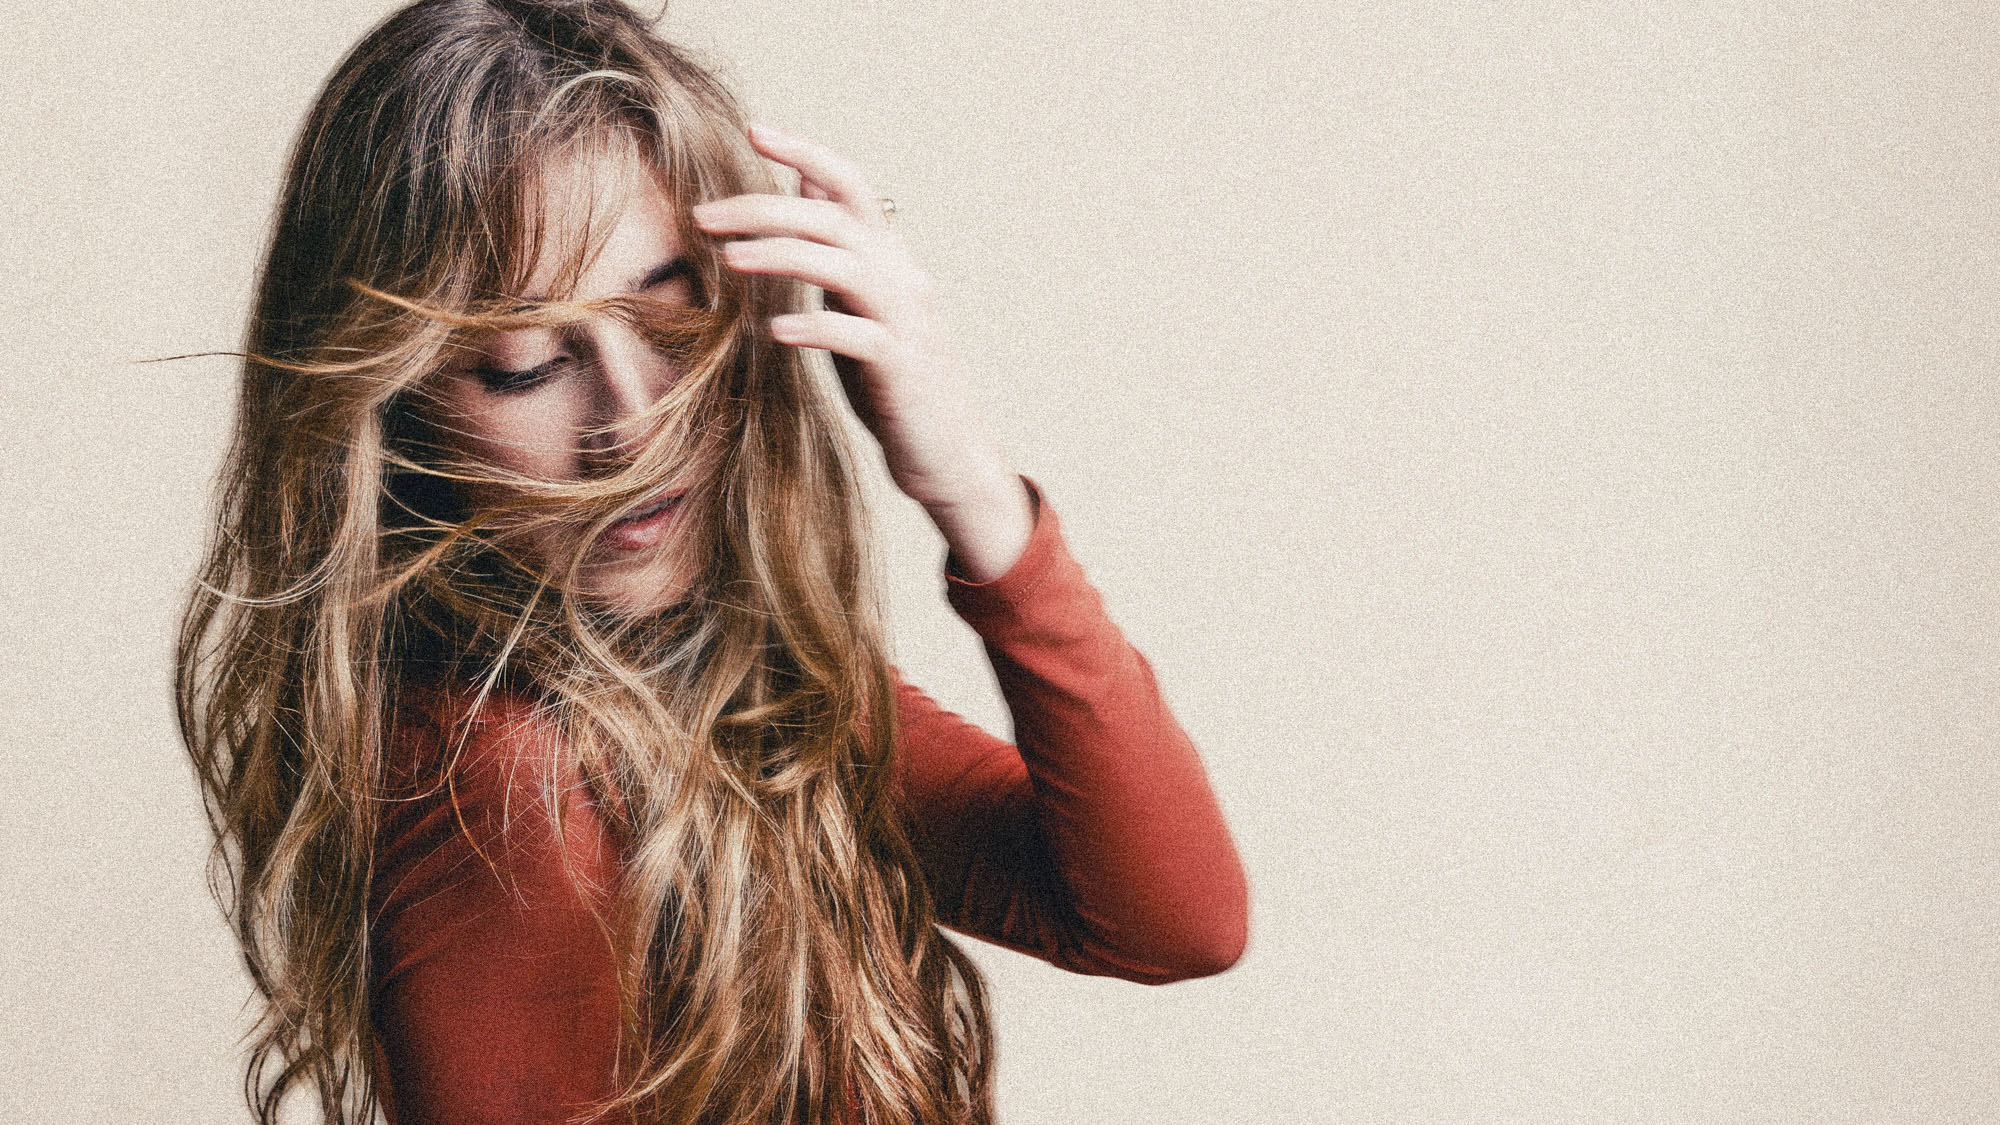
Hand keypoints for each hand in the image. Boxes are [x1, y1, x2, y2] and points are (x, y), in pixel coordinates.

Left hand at [693, 123, 1032, 581]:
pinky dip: (815, 326)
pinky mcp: (902, 366)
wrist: (946, 451)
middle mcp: (903, 277)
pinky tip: (775, 332)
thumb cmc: (893, 378)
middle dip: (765, 209)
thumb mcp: (862, 301)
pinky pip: (857, 335)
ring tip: (729, 260)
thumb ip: (837, 246)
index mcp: (890, 257)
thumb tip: (805, 181)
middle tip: (704, 216)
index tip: (754, 130)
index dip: (806, 152)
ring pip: (844, 265)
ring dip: (781, 255)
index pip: (850, 185)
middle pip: (834, 219)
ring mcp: (907, 320)